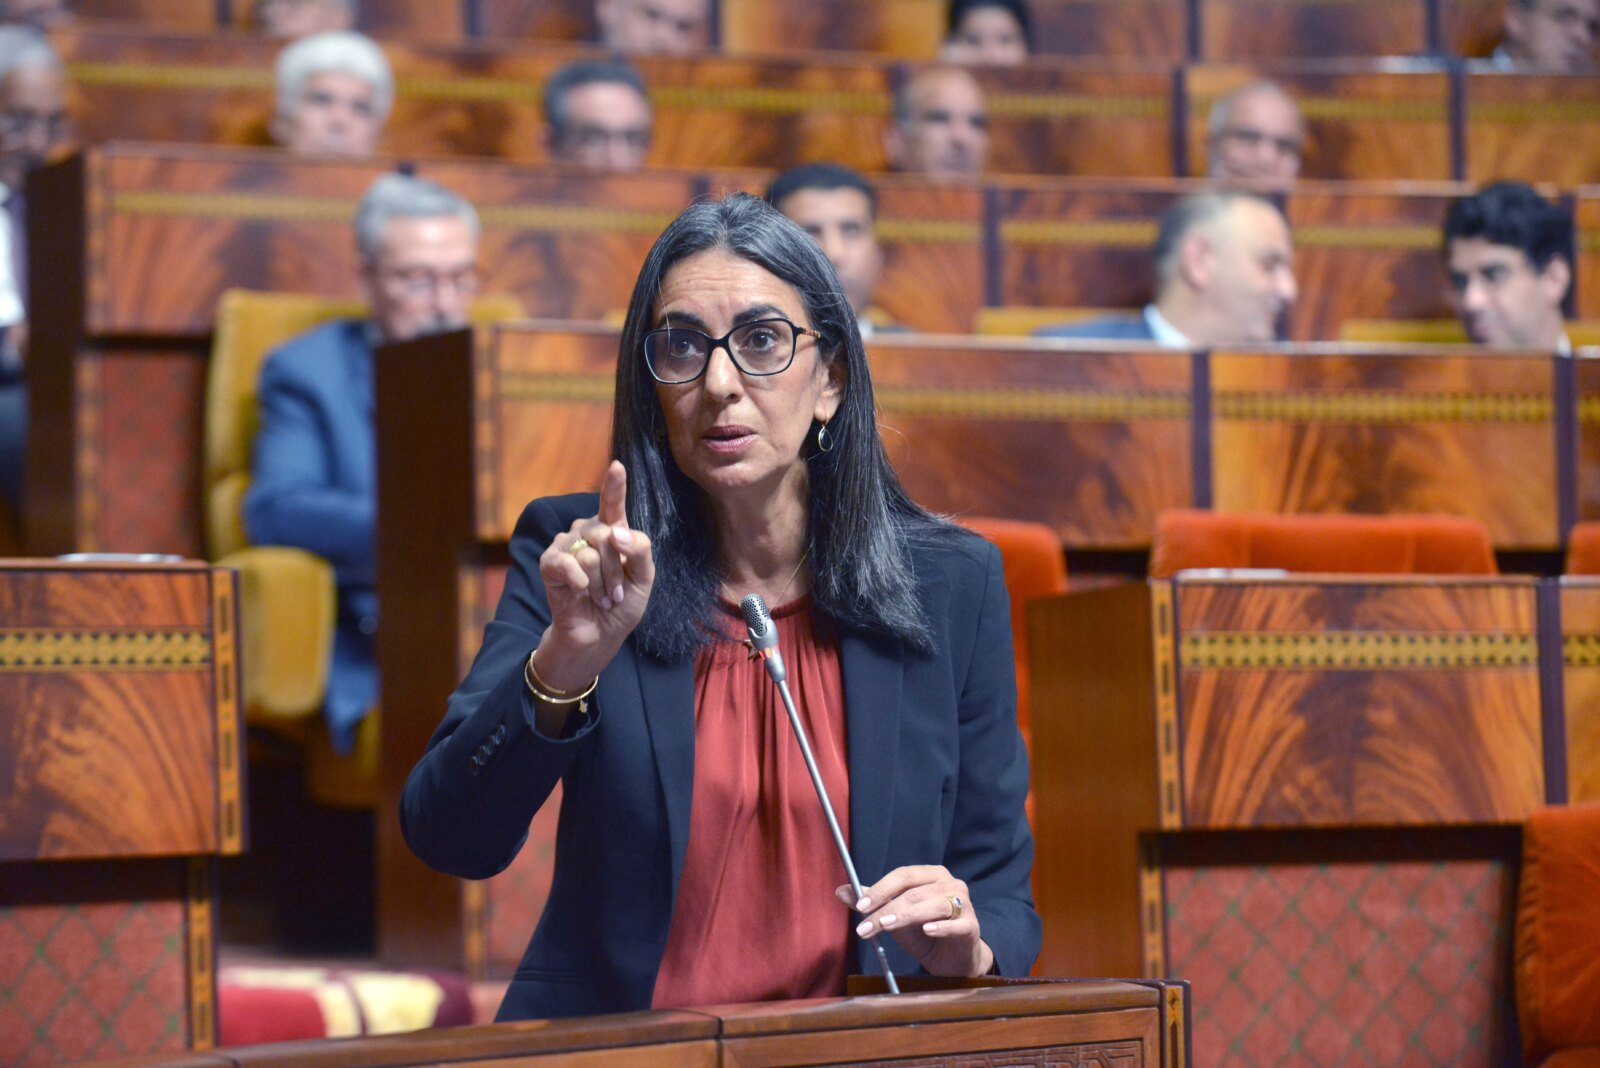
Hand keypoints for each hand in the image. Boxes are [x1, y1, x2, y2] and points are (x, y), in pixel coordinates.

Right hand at [533, 461, 654, 689]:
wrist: (598, 637)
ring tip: (599, 598)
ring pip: (591, 552)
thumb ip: (639, 550)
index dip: (614, 485)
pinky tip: (580, 593)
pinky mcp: (549, 563)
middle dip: (617, 571)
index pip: (613, 504)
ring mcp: (565, 545)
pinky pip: (568, 563)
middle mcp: (586, 532)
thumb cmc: (621, 606)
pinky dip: (580, 582)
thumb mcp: (644, 579)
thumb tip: (614, 533)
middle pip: (609, 535)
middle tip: (615, 594)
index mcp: (612, 532)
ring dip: (601, 583)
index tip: (617, 466)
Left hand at [838, 865, 994, 977]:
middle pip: (914, 892)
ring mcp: (964, 904)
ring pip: (933, 905)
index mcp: (931, 875)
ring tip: (885, 927)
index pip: (904, 875)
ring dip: (906, 916)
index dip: (881, 889)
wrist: (952, 960)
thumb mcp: (893, 918)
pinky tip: (926, 931)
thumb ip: (872, 904)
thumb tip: (840, 890)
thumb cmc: (923, 933)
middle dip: (886, 909)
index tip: (860, 906)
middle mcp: (950, 884)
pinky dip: (941, 927)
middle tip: (865, 927)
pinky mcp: (971, 927)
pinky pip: (956, 924)